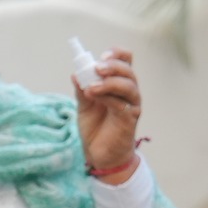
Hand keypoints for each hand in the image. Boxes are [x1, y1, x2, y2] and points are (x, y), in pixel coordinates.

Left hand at [77, 48, 143, 180]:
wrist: (99, 153)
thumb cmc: (95, 127)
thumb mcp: (84, 105)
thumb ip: (82, 89)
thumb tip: (76, 74)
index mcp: (119, 83)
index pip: (125, 61)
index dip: (116, 54)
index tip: (101, 56)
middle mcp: (129, 92)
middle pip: (128, 70)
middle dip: (112, 66)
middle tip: (96, 68)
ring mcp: (131, 105)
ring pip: (128, 85)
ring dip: (109, 82)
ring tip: (91, 87)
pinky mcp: (130, 119)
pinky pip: (123, 104)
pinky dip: (107, 97)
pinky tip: (93, 97)